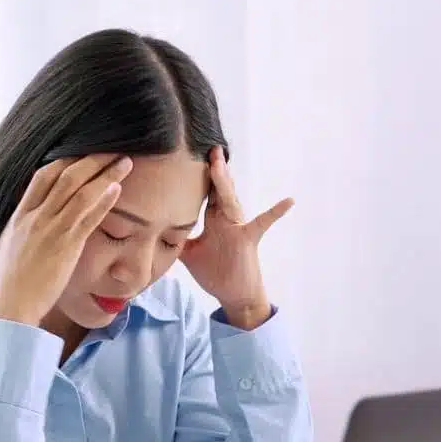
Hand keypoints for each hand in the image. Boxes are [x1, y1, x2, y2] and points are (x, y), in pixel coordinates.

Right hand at [0, 154, 132, 325]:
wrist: (10, 305)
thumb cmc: (10, 282)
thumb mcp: (9, 245)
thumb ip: (22, 227)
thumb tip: (29, 216)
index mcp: (20, 215)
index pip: (42, 176)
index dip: (64, 161)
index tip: (82, 153)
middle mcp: (35, 217)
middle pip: (65, 176)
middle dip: (90, 159)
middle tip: (111, 149)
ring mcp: (51, 230)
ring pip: (80, 192)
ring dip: (105, 174)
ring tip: (125, 163)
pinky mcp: (66, 246)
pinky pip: (88, 217)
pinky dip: (103, 200)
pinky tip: (117, 188)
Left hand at [180, 146, 293, 328]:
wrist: (235, 295)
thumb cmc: (216, 273)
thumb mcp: (189, 254)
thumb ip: (176, 239)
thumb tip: (152, 230)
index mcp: (213, 220)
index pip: (204, 193)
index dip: (196, 176)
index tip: (185, 155)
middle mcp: (226, 219)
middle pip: (217, 189)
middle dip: (211, 169)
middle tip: (204, 146)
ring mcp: (238, 227)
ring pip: (230, 200)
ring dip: (225, 182)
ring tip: (220, 162)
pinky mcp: (248, 239)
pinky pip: (263, 223)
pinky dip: (275, 212)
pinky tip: (288, 201)